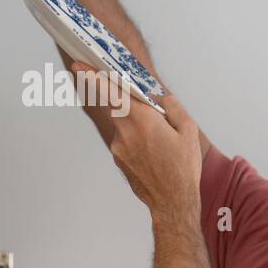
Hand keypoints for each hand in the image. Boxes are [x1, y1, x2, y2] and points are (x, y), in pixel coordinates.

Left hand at [77, 63, 201, 220]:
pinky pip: (125, 140)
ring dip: (138, 125)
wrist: (172, 202)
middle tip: (149, 111)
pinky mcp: (118, 159)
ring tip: (161, 144)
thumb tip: (158, 95)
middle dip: (127, 102)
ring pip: (124, 124)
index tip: (79, 64)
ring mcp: (118, 147)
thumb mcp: (188, 130)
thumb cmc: (183, 166)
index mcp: (142, 120)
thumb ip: (171, 106)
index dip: (93, 77)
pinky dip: (137, 140)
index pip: (112, 92)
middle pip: (118, 106)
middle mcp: (125, 132)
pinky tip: (154, 154)